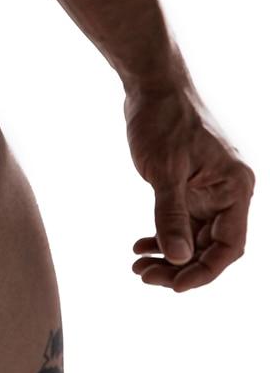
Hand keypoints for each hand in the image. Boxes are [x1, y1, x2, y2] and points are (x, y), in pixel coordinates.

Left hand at [124, 85, 254, 290]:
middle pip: (210, 245)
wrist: (152, 85)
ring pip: (194, 235)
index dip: (203, 271)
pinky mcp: (189, 182)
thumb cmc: (163, 120)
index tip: (173, 286)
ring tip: (137, 265)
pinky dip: (163, 233)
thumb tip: (178, 258)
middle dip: (179, 265)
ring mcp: (209, 187)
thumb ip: (171, 214)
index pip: (228, 246)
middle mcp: (228, 191)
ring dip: (169, 253)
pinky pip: (182, 219)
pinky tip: (140, 244)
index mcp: (235, 188)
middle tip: (143, 275)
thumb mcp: (164, 170)